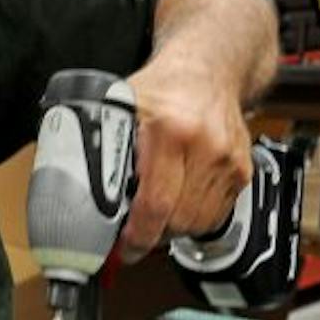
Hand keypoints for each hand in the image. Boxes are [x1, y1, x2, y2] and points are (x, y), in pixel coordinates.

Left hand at [121, 55, 251, 262]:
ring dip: (173, 229)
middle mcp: (206, 147)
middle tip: (133, 233)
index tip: (124, 248)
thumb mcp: (121, 109)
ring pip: (198, 223)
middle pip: (178, 220)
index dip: (137, 235)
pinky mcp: (242, 171)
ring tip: (156, 215)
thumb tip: (77, 194)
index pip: (155, 203)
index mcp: (170, 131)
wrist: (209, 71)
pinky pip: (216, 215)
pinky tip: (179, 204)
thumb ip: (102, 147)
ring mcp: (228, 161)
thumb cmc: (163, 91)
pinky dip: (194, 219)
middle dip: (152, 234)